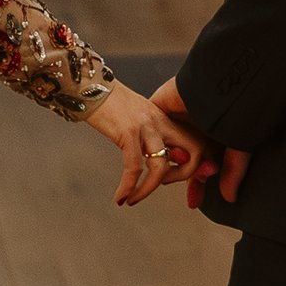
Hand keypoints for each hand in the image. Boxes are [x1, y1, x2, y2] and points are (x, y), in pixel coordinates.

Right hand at [85, 82, 202, 206]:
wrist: (88, 85)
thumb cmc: (109, 105)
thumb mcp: (138, 119)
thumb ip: (153, 137)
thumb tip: (163, 160)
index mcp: (166, 119)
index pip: (197, 144)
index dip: (193, 165)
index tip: (171, 178)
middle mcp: (161, 121)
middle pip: (193, 153)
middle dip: (182, 177)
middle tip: (160, 186)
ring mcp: (146, 126)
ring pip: (161, 167)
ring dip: (148, 190)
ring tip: (133, 200)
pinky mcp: (127, 132)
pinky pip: (134, 168)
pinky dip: (127, 187)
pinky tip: (119, 197)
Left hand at [152, 78, 246, 214]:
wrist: (220, 84)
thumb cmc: (235, 111)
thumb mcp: (237, 146)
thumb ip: (233, 171)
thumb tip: (229, 197)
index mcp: (211, 136)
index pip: (199, 167)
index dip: (197, 186)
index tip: (193, 202)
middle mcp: (192, 129)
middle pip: (179, 163)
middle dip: (180, 180)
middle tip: (184, 190)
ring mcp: (175, 119)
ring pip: (163, 151)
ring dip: (165, 168)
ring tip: (169, 175)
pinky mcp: (159, 109)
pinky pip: (149, 133)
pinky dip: (150, 148)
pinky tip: (152, 158)